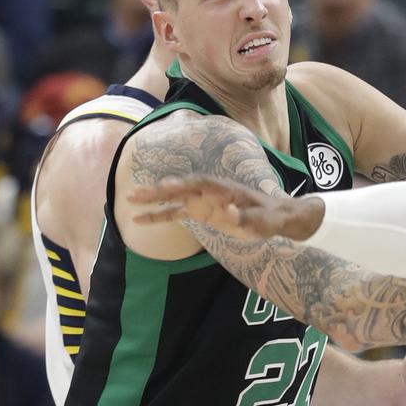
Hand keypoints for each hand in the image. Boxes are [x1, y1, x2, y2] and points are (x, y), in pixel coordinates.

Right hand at [127, 176, 323, 240]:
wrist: (276, 216)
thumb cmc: (271, 218)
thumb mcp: (263, 221)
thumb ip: (246, 217)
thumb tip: (229, 212)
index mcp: (225, 189)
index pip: (202, 184)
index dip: (185, 185)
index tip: (168, 187)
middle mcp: (210, 191)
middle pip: (181, 188)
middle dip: (159, 190)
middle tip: (135, 192)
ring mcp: (203, 200)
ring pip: (174, 198)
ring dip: (153, 200)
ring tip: (129, 200)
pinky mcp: (200, 211)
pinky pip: (175, 212)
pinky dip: (158, 216)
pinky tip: (138, 219)